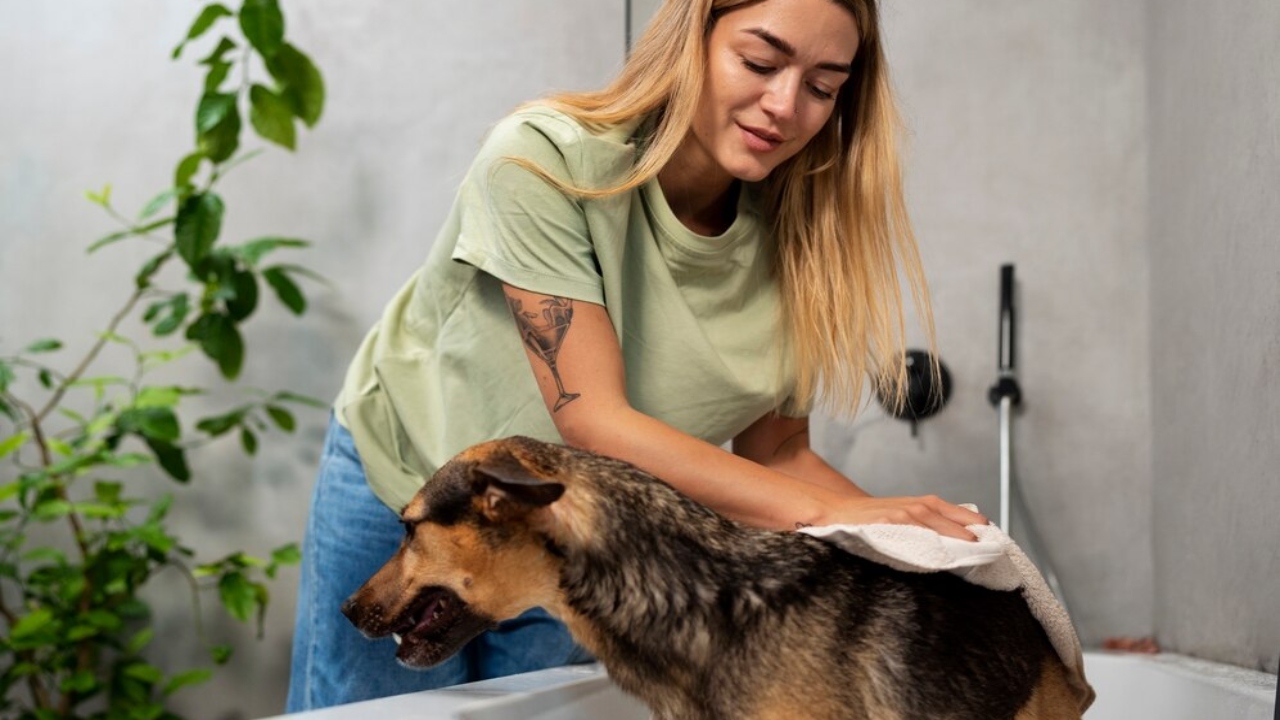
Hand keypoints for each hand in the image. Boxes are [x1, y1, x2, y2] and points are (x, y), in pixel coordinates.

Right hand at [816, 495, 987, 540]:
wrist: (835, 512)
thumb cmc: (871, 517)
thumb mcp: (902, 512)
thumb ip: (927, 521)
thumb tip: (957, 537)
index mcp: (921, 504)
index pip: (955, 512)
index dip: (972, 523)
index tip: (992, 535)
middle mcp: (913, 508)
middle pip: (949, 522)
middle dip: (969, 535)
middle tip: (988, 548)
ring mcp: (900, 517)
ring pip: (934, 529)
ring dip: (954, 540)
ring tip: (971, 552)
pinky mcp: (886, 528)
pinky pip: (911, 539)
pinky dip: (927, 547)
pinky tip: (939, 557)